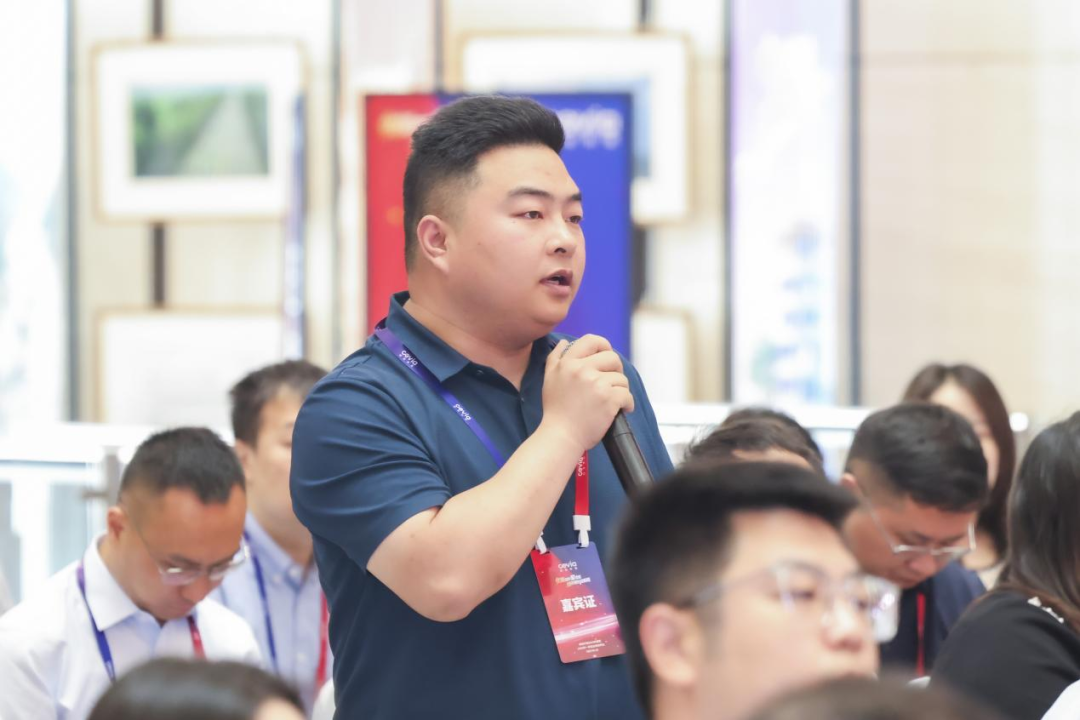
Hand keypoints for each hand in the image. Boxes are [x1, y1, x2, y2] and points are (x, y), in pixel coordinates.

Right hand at [541, 335, 634, 450]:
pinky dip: (627, 404)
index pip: (591, 340)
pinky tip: (621, 410)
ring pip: (621, 378)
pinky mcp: (608, 399)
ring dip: (621, 390)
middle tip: (612, 383)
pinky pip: (627, 395)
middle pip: (612, 358)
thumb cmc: (555, 411)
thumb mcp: (549, 379)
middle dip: (616, 370)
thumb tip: (564, 342)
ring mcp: (596, 384)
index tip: (606, 359)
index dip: (604, 346)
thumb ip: (555, 358)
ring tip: (612, 401)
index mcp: (568, 363)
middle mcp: (581, 370)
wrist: (560, 437)